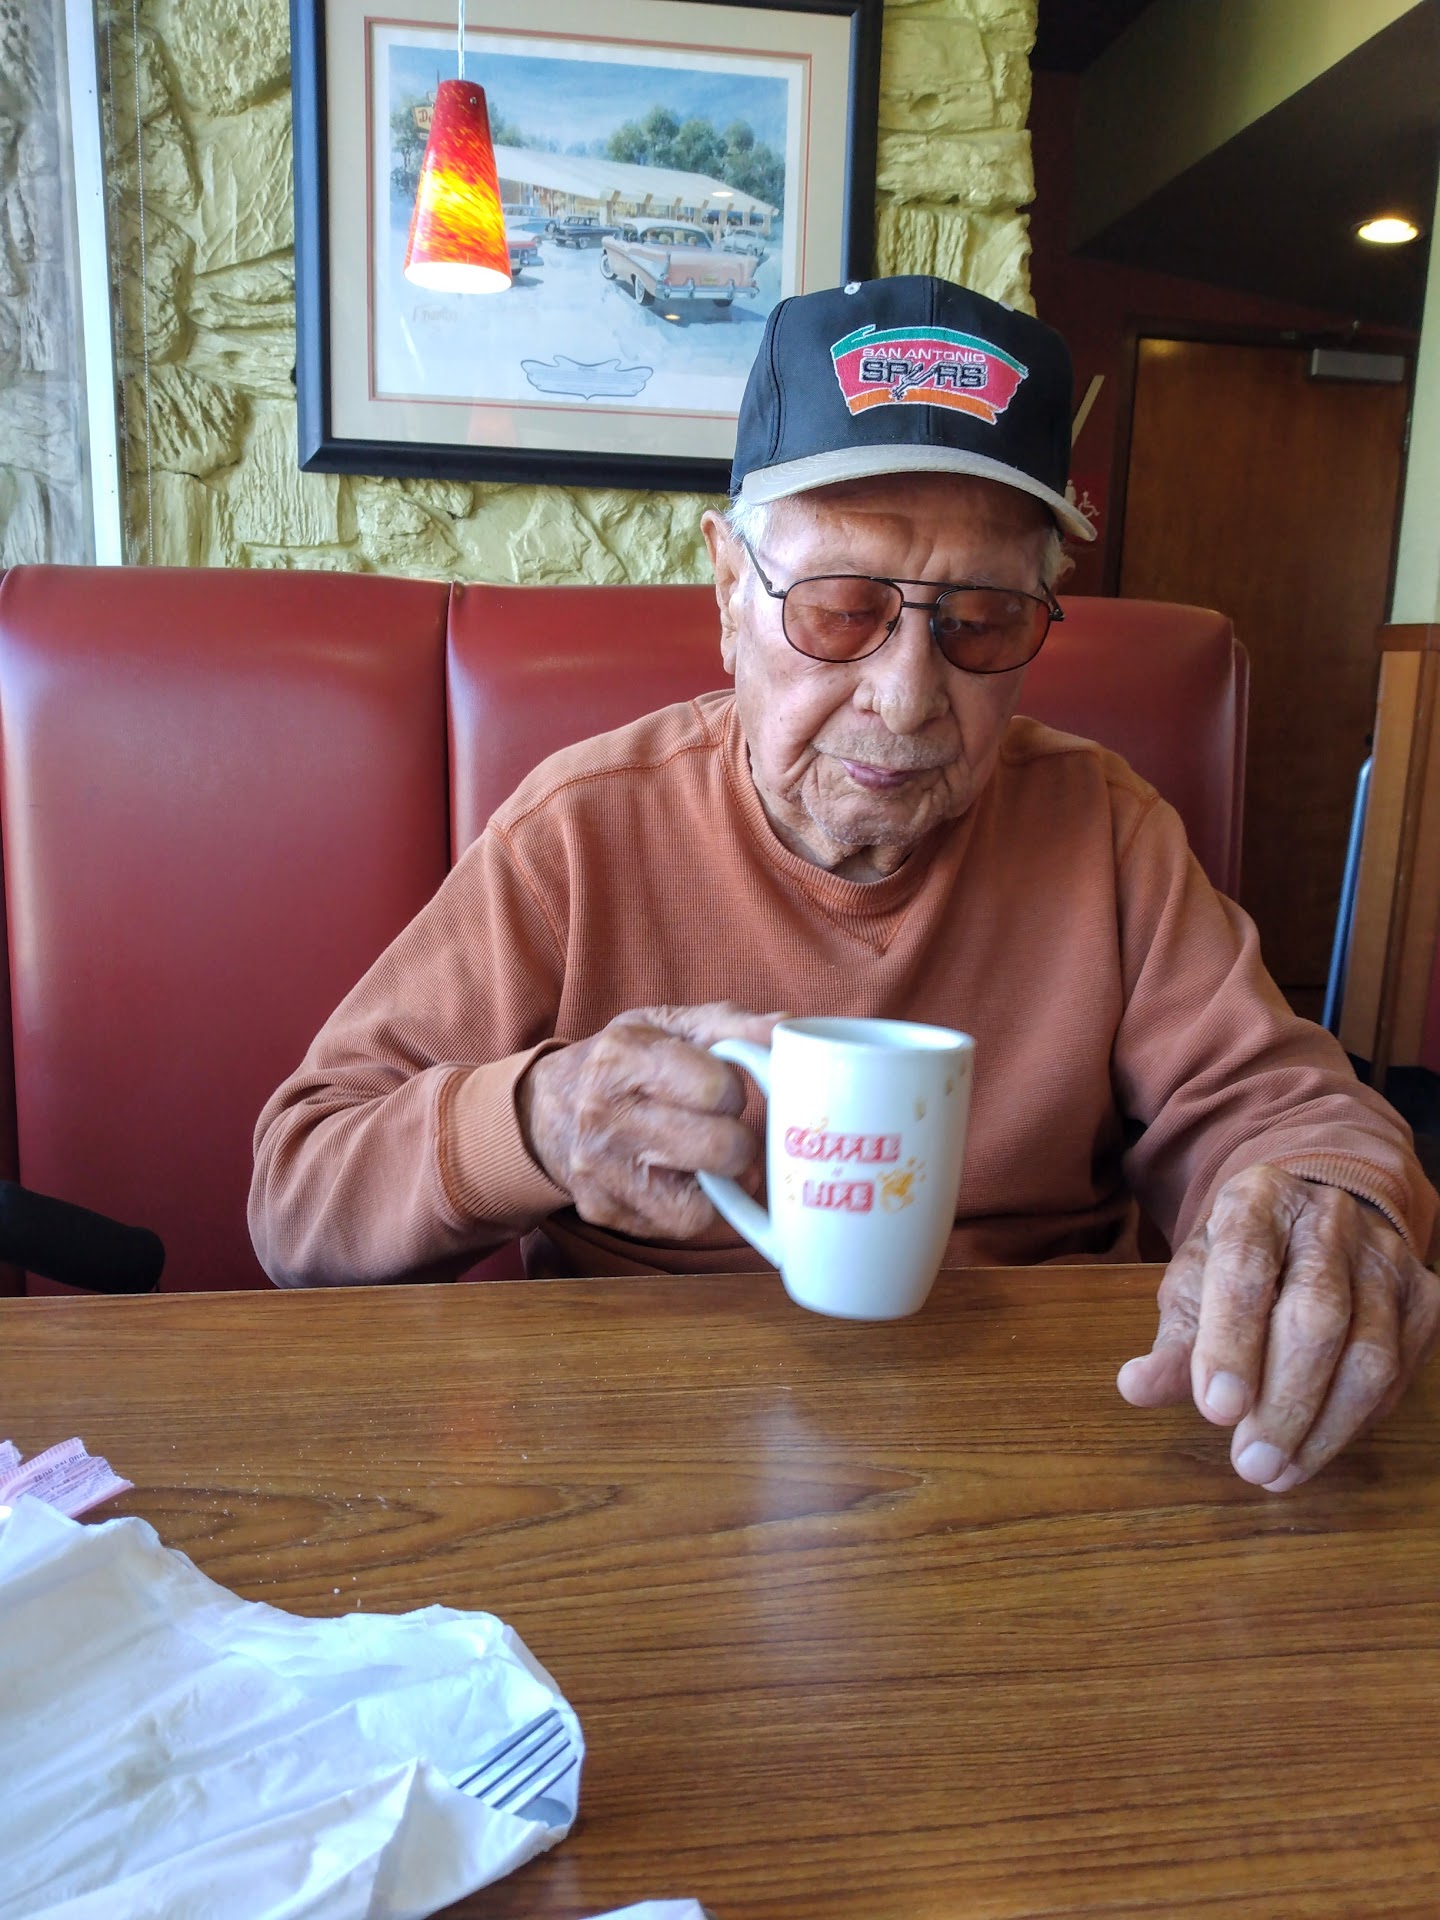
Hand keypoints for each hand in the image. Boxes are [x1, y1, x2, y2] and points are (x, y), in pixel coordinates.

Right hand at [517, 1002, 784, 1238]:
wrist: (550, 1107)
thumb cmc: (627, 1063)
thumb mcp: (668, 1025)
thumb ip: (731, 1024)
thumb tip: (788, 1028)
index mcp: (621, 1057)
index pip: (717, 1088)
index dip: (734, 1091)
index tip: (721, 1090)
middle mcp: (603, 1116)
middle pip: (718, 1149)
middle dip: (737, 1141)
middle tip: (724, 1129)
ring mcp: (599, 1170)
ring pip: (700, 1206)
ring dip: (719, 1184)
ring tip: (707, 1158)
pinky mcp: (601, 1211)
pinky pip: (677, 1228)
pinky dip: (694, 1207)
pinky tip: (681, 1180)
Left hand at [1117, 1164, 1439, 1489]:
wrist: (1314, 1229)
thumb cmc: (1242, 1266)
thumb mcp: (1195, 1289)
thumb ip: (1173, 1341)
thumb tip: (1136, 1388)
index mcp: (1258, 1200)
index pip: (1246, 1265)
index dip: (1232, 1340)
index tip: (1216, 1409)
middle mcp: (1330, 1218)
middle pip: (1318, 1315)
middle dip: (1284, 1401)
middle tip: (1250, 1463)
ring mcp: (1386, 1256)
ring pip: (1370, 1353)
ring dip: (1324, 1427)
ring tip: (1279, 1473)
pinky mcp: (1425, 1298)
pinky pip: (1399, 1373)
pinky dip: (1358, 1421)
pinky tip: (1317, 1446)